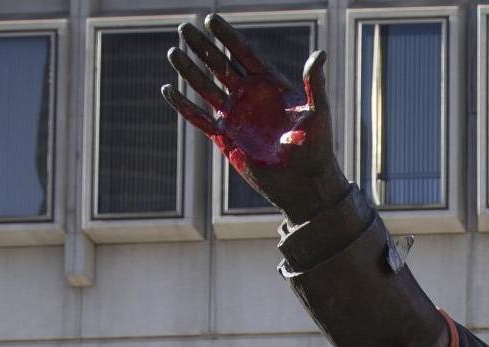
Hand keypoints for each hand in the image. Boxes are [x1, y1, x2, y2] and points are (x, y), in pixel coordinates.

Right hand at [166, 16, 341, 223]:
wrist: (305, 185)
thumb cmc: (318, 149)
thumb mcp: (319, 112)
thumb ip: (315, 83)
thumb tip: (320, 54)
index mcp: (271, 86)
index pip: (244, 54)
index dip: (227, 37)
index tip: (210, 19)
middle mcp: (251, 97)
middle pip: (221, 65)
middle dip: (202, 47)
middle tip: (183, 28)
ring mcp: (237, 116)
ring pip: (207, 87)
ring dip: (189, 70)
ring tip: (172, 52)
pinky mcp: (226, 138)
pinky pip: (201, 118)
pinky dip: (184, 106)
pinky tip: (168, 90)